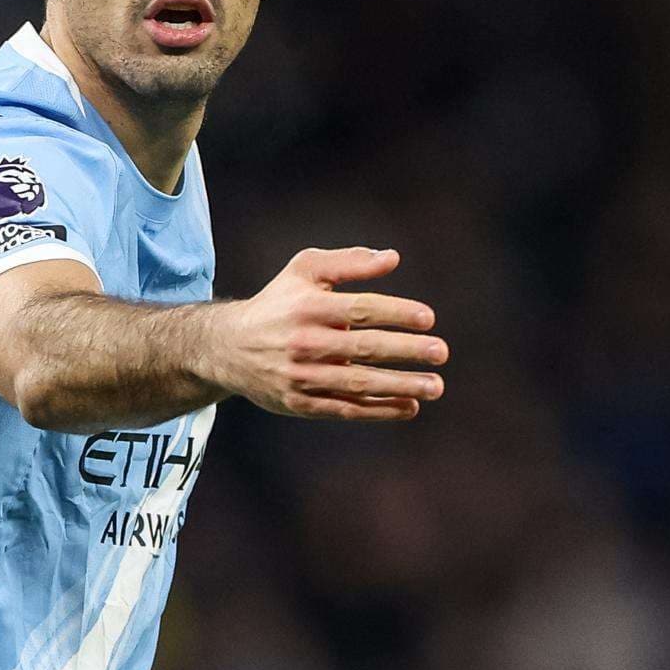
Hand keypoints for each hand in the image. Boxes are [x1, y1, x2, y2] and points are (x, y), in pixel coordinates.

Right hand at [204, 247, 445, 420]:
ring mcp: (302, 376)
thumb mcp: (304, 271)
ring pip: (358, 384)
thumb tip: (392, 259)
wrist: (228, 348)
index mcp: (308, 307)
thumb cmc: (279, 302)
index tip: (428, 318)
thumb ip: (348, 262)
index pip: (360, 309)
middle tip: (441, 352)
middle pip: (363, 348)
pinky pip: (346, 410)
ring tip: (435, 386)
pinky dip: (379, 410)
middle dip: (405, 351)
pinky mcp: (300, 403)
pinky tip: (409, 406)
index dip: (395, 313)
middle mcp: (304, 343)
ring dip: (400, 386)